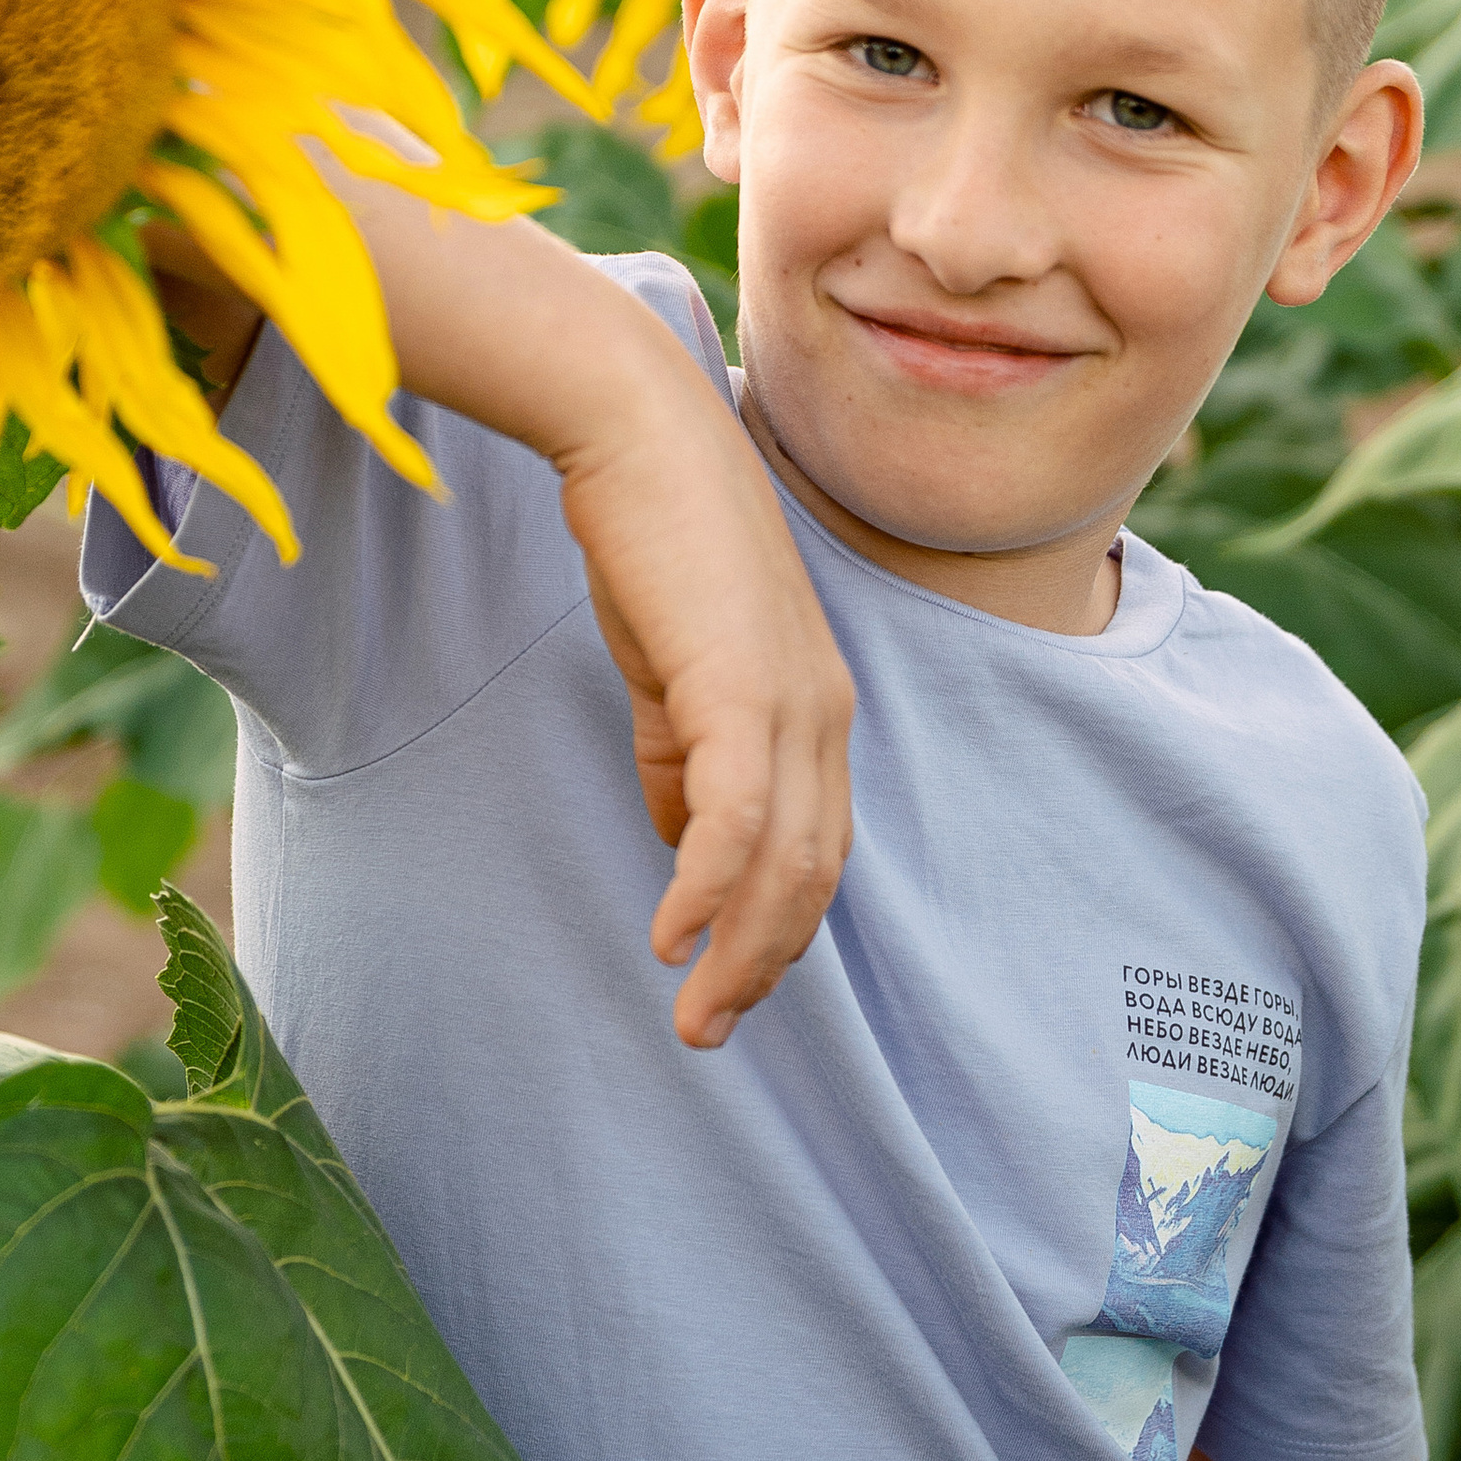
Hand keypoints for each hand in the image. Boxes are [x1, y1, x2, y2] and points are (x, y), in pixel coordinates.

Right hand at [559, 386, 854, 1048]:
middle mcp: (823, 713)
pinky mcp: (739, 686)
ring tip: (692, 1014)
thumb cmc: (652, 536)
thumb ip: (680, 753)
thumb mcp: (672, 665)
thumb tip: (681, 841)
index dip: (778, 929)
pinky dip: (709, 888)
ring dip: (739, 953)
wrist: (637, 430)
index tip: (729, 988)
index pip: (817, 848)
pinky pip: (736, 817)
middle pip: (813, 875)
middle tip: (707, 1031)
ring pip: (784, 862)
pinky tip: (672, 935)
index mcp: (814, 709)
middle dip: (764, 966)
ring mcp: (791, 700)